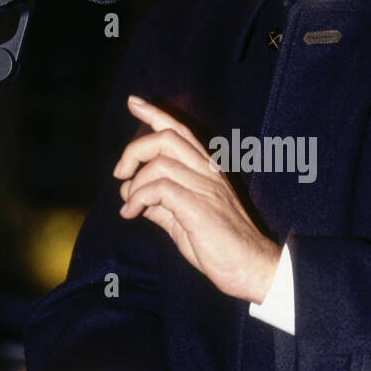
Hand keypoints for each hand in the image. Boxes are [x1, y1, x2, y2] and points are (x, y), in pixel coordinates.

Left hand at [114, 96, 280, 302]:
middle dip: (134, 150)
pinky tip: (132, 214)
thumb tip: (135, 201)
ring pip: (159, 163)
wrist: (249, 268)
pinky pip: (159, 188)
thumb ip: (161, 208)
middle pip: (166, 137)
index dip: (155, 114)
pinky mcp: (197, 206)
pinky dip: (138, 199)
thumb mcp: (183, 223)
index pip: (180, 132)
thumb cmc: (219, 248)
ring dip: (134, 185)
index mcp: (206, 171)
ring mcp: (204, 187)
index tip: (133, 102)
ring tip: (130, 207)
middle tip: (120, 173)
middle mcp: (207, 173)